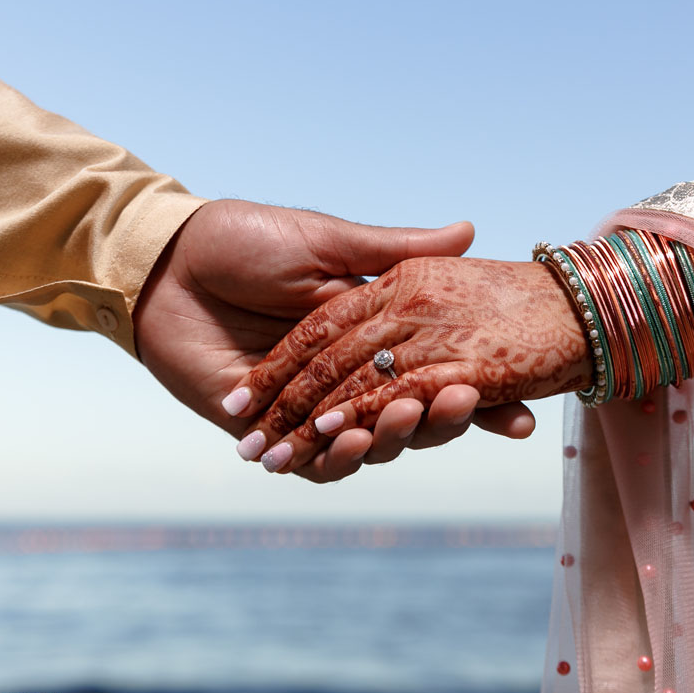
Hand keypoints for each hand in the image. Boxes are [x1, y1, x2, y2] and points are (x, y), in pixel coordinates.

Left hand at [230, 256, 589, 475]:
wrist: (169, 262)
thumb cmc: (244, 240)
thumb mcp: (328, 242)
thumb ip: (395, 251)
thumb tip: (469, 230)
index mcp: (369, 337)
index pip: (433, 372)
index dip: (480, 395)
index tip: (524, 411)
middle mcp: (346, 379)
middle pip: (409, 418)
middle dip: (442, 421)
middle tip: (463, 403)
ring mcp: (307, 408)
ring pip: (367, 445)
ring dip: (393, 438)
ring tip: (404, 418)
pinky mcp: (267, 431)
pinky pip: (312, 462)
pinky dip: (336, 458)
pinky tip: (354, 440)